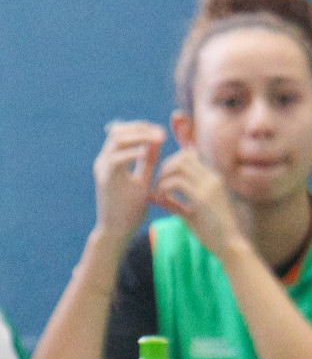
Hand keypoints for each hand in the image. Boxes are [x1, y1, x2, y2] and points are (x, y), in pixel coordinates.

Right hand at [93, 121, 165, 239]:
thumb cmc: (130, 208)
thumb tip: (157, 141)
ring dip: (139, 136)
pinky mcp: (105, 180)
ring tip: (158, 139)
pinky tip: (147, 153)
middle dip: (141, 128)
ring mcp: (102, 169)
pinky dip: (132, 153)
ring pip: (116, 140)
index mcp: (112, 159)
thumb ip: (148, 161)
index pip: (123, 132)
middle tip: (161, 133)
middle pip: (118, 131)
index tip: (161, 132)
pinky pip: (116, 160)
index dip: (141, 128)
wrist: (117, 230)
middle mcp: (103, 161)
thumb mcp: (143, 180)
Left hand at [152, 147, 242, 255]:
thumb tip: (152, 197)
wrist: (230, 246)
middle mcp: (212, 178)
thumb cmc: (213, 233)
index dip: (172, 163)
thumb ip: (173, 204)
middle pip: (182, 157)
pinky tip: (164, 200)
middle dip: (165, 167)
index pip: (190, 156)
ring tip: (160, 193)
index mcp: (213, 180)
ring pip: (178, 165)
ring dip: (164, 176)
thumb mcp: (190, 215)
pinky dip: (165, 188)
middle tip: (158, 185)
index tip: (164, 180)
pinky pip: (177, 182)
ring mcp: (208, 186)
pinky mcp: (202, 197)